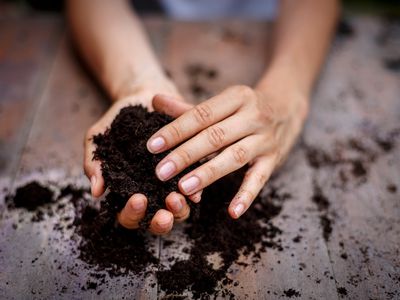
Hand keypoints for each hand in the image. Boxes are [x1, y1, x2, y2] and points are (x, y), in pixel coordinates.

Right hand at [84, 84, 197, 233]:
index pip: (128, 217)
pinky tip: (196, 190)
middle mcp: (151, 194)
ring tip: (178, 200)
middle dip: (160, 222)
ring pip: (178, 211)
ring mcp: (171, 185)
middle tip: (164, 215)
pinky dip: (196, 191)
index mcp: (127, 192)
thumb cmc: (116, 122)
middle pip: (155, 221)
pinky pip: (196, 187)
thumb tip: (95, 191)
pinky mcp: (190, 171)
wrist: (143, 98)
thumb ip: (94, 164)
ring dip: (179, 211)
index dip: (132, 215)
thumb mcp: (98, 140)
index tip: (138, 199)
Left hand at [147, 85, 308, 218]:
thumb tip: (154, 100)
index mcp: (237, 96)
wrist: (286, 108)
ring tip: (183, 188)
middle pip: (215, 136)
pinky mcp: (274, 159)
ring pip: (233, 157)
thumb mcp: (221, 102)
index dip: (176, 130)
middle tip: (161, 172)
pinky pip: (260, 179)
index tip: (152, 146)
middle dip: (186, 155)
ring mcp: (265, 139)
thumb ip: (188, 107)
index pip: (201, 114)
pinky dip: (246, 196)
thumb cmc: (244, 108)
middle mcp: (254, 115)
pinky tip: (232, 212)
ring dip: (208, 173)